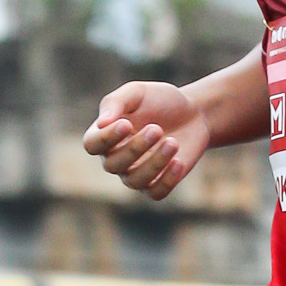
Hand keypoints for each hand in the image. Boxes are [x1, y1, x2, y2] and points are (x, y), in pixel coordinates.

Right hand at [81, 79, 210, 200]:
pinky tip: (179, 162)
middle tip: (156, 129)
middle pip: (113, 165)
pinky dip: (167, 180)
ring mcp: (136, 173)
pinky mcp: (158, 183)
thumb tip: (101, 123)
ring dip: (154, 163)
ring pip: (135, 181)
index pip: (92, 144)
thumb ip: (116, 102)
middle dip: (135, 148)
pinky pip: (156, 193)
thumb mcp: (137, 93)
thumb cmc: (160, 100)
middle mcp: (116, 158)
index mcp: (105, 134)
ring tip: (173, 142)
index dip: (106, 138)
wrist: (193, 113)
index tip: (126, 124)